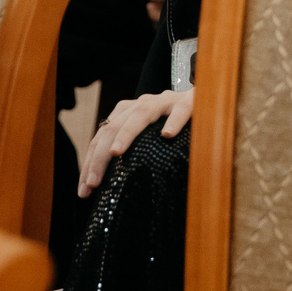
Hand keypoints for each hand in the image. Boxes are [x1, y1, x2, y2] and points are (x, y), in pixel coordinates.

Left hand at [79, 89, 194, 196]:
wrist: (207, 100)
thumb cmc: (175, 129)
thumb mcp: (149, 141)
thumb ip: (132, 154)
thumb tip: (108, 188)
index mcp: (128, 112)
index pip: (102, 137)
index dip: (90, 162)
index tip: (84, 190)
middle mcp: (142, 104)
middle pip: (113, 126)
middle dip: (99, 156)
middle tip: (93, 183)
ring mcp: (165, 102)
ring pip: (141, 114)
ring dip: (126, 133)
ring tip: (115, 153)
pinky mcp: (189, 102)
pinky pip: (180, 111)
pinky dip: (173, 121)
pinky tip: (167, 135)